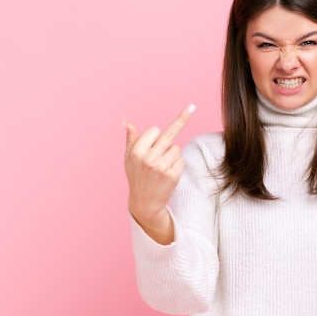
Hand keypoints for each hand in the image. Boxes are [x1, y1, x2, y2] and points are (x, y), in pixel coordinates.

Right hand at [124, 104, 195, 235]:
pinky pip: (181, 160)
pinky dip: (177, 165)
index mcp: (136, 151)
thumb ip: (131, 140)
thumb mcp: (129, 159)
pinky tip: (168, 175)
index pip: (155, 130)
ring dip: (172, 155)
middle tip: (189, 112)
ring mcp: (161, 167)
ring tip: (162, 168)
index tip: (156, 139)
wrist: (145, 203)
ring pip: (176, 148)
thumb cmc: (137, 178)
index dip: (155, 136)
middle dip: (177, 128)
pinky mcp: (172, 175)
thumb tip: (127, 122)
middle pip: (169, 136)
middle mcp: (148, 158)